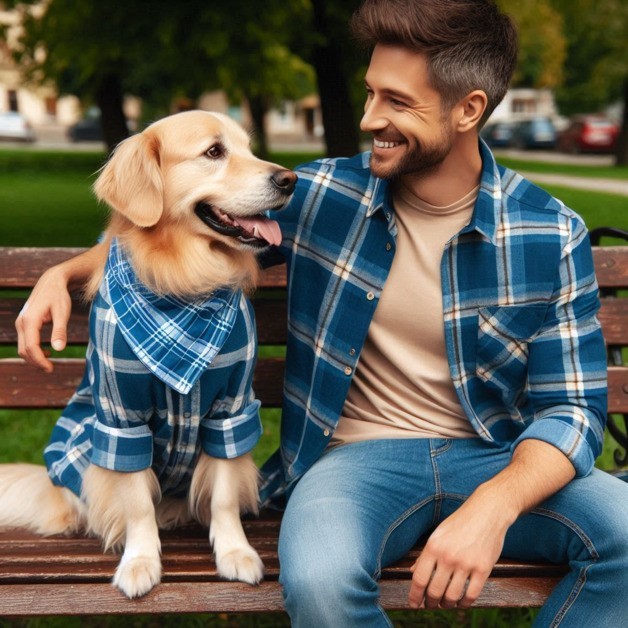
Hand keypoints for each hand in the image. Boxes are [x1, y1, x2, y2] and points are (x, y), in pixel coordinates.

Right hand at [16, 266, 72, 372]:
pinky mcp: (24, 323)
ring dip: (34, 358)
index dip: (40, 361)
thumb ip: (60, 331)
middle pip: (24, 350)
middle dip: (36, 362)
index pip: (31, 347)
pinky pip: (25, 342)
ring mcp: (21, 323)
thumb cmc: (59, 296)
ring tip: (49, 363)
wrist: (52, 282)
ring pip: (22, 347)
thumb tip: (59, 349)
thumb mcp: (63, 313)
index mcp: (30, 320)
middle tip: (51, 369)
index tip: (51, 369)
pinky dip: (33, 351)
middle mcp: (21, 322)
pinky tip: (48, 352)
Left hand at [408, 440, 575, 609]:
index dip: (414, 595)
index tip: (413, 604)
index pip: (419, 578)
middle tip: (430, 605)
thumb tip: (413, 572)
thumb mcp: (439, 533)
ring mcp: (466, 564)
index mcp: (433, 546)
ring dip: (446, 604)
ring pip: (452, 596)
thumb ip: (426, 554)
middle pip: (434, 591)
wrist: (488, 511)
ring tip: (444, 604)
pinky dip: (464, 604)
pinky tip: (461, 602)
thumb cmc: (461, 522)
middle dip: (430, 602)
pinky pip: (471, 595)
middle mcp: (448, 556)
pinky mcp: (483, 569)